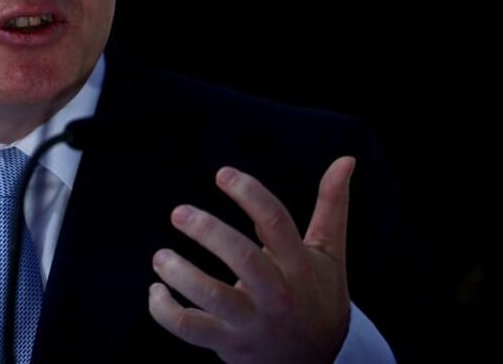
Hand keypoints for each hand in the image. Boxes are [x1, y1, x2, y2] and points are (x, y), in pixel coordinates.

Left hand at [148, 157, 354, 363]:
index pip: (277, 223)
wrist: (321, 361)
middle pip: (245, 260)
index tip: (222, 174)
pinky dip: (164, 312)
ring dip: (180, 275)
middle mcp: (276, 293)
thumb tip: (345, 159)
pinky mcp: (229, 344)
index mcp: (298, 265)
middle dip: (209, 233)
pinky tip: (156, 291)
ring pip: (212, 298)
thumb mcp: (329, 253)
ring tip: (160, 256)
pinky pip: (190, 329)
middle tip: (179, 213)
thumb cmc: (317, 295)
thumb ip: (332, 205)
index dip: (250, 194)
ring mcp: (251, 321)